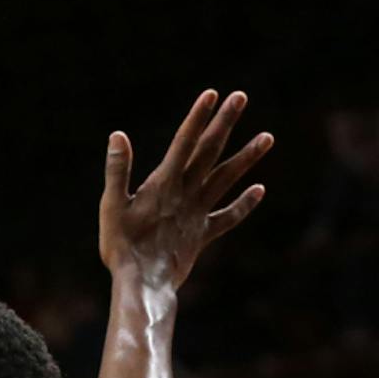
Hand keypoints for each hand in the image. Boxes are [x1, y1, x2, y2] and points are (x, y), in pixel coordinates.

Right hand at [98, 89, 272, 288]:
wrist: (143, 284)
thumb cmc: (121, 246)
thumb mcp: (110, 206)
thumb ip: (117, 170)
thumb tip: (118, 136)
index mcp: (164, 183)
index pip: (184, 142)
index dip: (198, 117)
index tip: (212, 94)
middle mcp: (186, 193)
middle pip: (209, 152)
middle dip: (224, 123)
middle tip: (241, 97)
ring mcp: (198, 214)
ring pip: (227, 179)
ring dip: (247, 157)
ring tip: (268, 137)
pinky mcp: (203, 235)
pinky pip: (228, 217)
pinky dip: (244, 204)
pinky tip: (260, 189)